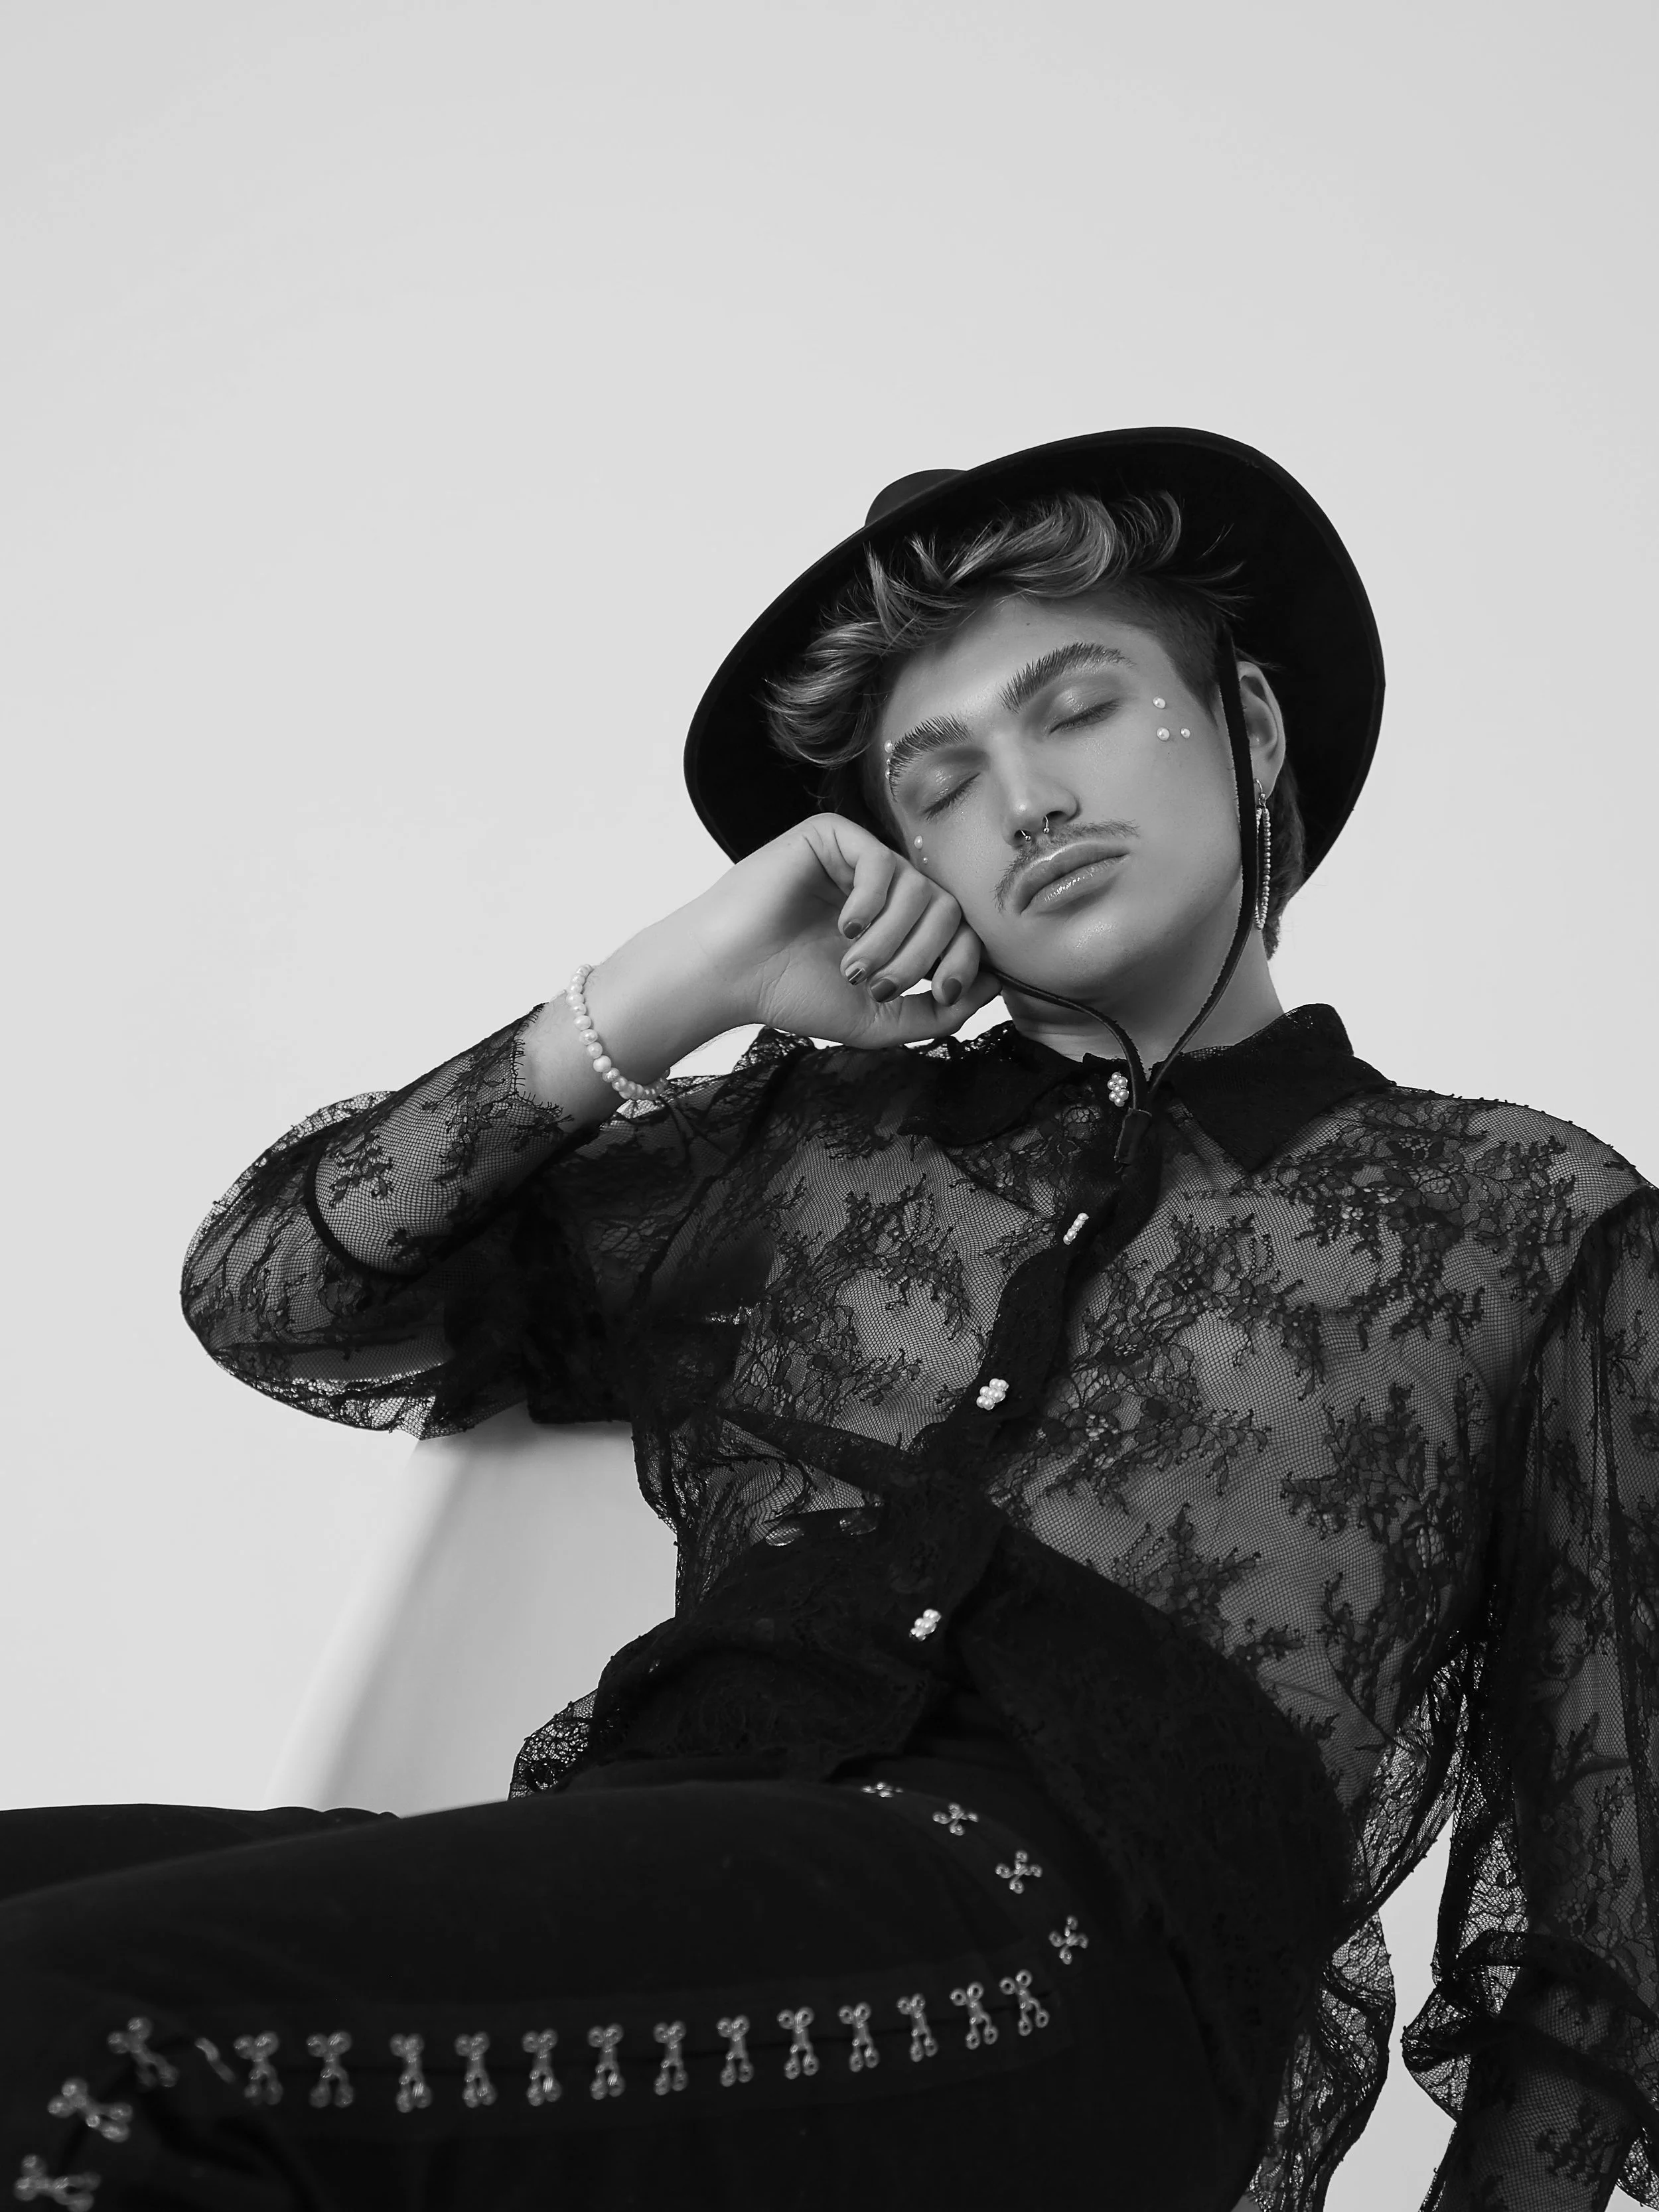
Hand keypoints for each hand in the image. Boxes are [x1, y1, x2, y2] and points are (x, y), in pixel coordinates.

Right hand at [678, 813, 999, 1046]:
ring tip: (852, 967)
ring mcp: (859, 860)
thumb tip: (995, 985)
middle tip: (879, 986)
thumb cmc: (793, 995)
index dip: (962, 962)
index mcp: (899, 926)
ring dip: (893, 939)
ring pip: (919, 888)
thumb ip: (937, 1011)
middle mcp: (885, 889)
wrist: (728, 977)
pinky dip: (871, 902)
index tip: (937, 994)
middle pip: (948, 908)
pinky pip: (880, 860)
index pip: (960, 931)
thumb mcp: (879, 1020)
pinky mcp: (830, 838)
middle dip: (922, 956)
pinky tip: (844, 927)